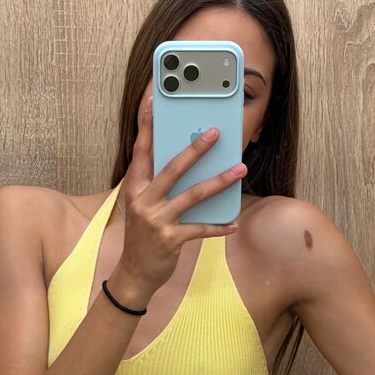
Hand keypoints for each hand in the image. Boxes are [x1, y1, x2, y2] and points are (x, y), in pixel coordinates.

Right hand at [118, 95, 245, 299]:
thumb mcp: (143, 206)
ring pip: (192, 195)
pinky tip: (233, 223)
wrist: (134, 274)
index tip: (154, 100)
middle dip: (196, 149)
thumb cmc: (143, 236)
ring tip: (240, 170)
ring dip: (219, 182)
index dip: (147, 124)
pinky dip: (218, 227)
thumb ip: (158, 184)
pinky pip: (200, 229)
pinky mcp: (170, 240)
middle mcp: (143, 200)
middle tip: (216, 133)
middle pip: (172, 168)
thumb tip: (186, 161)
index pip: (141, 150)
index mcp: (135, 187)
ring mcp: (156, 220)